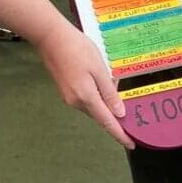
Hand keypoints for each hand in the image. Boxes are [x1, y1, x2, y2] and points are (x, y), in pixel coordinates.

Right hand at [35, 19, 133, 148]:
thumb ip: (109, 93)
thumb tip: (118, 113)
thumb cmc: (76, 48)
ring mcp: (69, 97)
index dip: (120, 135)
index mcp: (86, 98)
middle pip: (100, 116)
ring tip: (116, 90)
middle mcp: (76, 102)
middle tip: (130, 118)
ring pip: (93, 107)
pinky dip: (97, 97)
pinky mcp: (66, 90)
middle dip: (114, 118)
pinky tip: (102, 84)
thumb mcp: (99, 69)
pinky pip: (86, 99)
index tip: (130, 144)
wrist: (50, 37)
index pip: (107, 122)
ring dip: (105, 105)